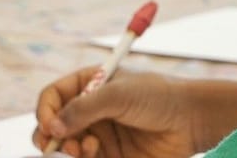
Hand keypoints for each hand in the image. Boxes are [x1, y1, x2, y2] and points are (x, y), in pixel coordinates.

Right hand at [34, 67, 196, 157]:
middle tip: (58, 145)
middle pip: (52, 126)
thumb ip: (83, 108)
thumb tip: (51, 128)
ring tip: (85, 148)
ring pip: (65, 147)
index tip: (48, 126)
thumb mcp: (118, 94)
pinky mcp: (110, 156)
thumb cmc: (158, 97)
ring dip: (68, 150)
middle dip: (50, 137)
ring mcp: (98, 134)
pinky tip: (95, 153)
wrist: (191, 121)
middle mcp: (89, 110)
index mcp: (88, 85)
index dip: (44, 111)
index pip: (52, 97)